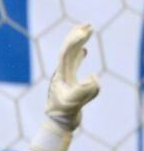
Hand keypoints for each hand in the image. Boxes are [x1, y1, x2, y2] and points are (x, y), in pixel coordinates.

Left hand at [30, 23, 99, 150]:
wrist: (58, 125)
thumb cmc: (65, 115)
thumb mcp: (74, 103)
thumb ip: (85, 90)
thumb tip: (93, 77)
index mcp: (61, 76)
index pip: (66, 54)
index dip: (75, 41)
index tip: (85, 31)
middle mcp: (60, 75)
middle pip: (66, 51)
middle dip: (76, 37)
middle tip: (88, 25)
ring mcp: (64, 78)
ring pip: (69, 56)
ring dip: (77, 43)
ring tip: (86, 32)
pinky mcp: (68, 83)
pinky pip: (73, 65)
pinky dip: (79, 56)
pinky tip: (85, 51)